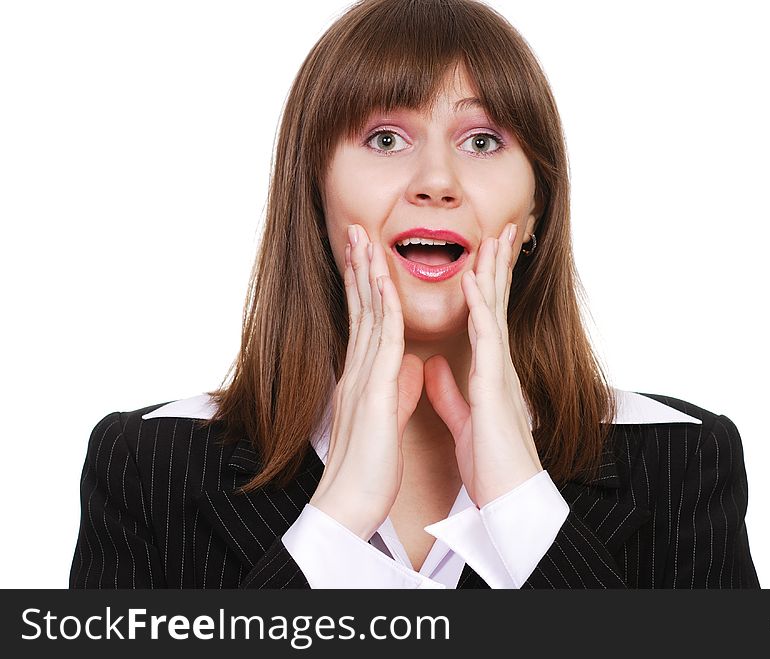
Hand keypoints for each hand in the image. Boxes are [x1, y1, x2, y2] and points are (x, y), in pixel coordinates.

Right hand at [309, 224, 423, 539]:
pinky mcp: (372, 394)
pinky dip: (383, 309)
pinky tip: (384, 283)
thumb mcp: (388, 419)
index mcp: (364, 378)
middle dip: (359, 268)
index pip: (367, 321)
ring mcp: (362, 380)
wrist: (350, 506)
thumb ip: (399, 388)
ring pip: (367, 316)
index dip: (367, 287)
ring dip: (366, 275)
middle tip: (355, 231)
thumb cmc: (369, 469)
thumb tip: (414, 366)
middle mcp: (358, 372)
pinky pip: (381, 343)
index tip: (368, 256)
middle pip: (361, 309)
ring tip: (363, 239)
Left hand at [424, 223, 541, 508]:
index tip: (481, 253)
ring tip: (493, 236)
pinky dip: (478, 307)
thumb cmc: (491, 464)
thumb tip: (432, 366)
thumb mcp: (462, 419)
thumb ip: (448, 391)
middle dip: (496, 265)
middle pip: (494, 303)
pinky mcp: (495, 386)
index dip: (483, 283)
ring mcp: (499, 372)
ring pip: (493, 310)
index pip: (484, 317)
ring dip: (491, 272)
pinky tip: (472, 280)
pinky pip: (486, 338)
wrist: (509, 499)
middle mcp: (497, 365)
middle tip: (500, 229)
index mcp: (488, 372)